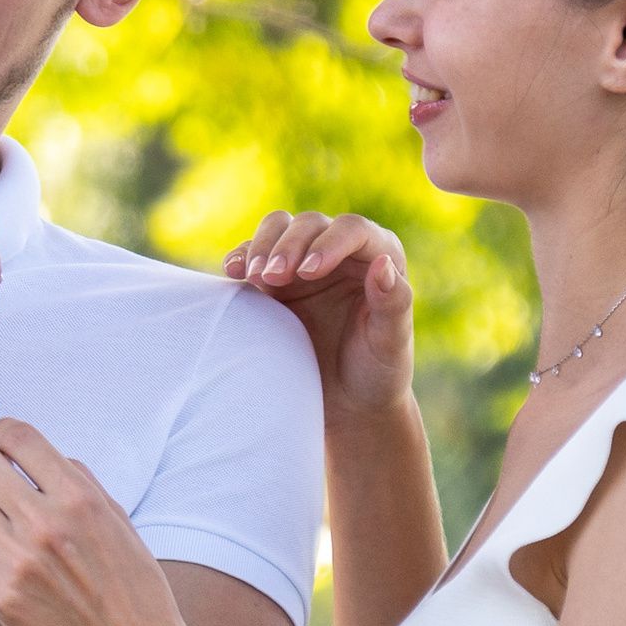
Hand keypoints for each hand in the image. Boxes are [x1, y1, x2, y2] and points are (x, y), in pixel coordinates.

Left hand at [0, 417, 191, 625]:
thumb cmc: (134, 590)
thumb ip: (81, 485)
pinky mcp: (1, 596)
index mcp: (78, 498)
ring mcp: (19, 560)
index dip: (2, 434)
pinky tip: (3, 562)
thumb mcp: (119, 523)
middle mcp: (45, 523)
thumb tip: (45, 459)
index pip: (17, 436)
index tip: (1, 444)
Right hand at [228, 211, 413, 419]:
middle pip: (310, 225)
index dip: (329, 243)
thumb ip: (394, 304)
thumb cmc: (377, 372)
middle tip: (272, 278)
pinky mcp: (275, 279)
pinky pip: (253, 254)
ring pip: (278, 227)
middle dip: (288, 246)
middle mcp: (341, 251)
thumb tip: (383, 265)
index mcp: (379, 255)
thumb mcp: (391, 345)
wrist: (346, 401)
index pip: (353, 230)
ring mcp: (305, 261)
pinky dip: (240, 257)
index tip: (308, 272)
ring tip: (252, 276)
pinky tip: (232, 271)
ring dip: (261, 246)